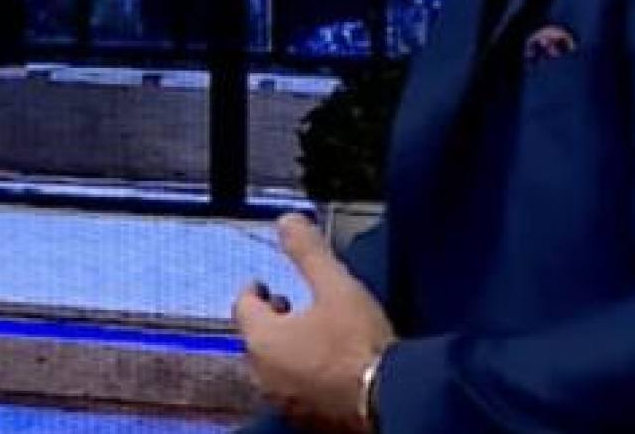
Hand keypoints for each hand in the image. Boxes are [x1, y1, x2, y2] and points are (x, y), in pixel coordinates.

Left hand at [235, 213, 395, 432]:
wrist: (390, 401)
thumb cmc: (359, 344)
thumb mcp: (336, 286)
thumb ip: (308, 252)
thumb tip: (288, 220)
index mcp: (263, 338)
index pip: (243, 307)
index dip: (254, 292)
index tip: (264, 285)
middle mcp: (263, 373)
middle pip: (257, 339)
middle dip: (271, 321)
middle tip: (290, 309)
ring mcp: (283, 401)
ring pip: (275, 367)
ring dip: (287, 350)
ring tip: (312, 338)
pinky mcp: (306, 420)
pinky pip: (294, 391)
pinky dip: (302, 375)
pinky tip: (327, 369)